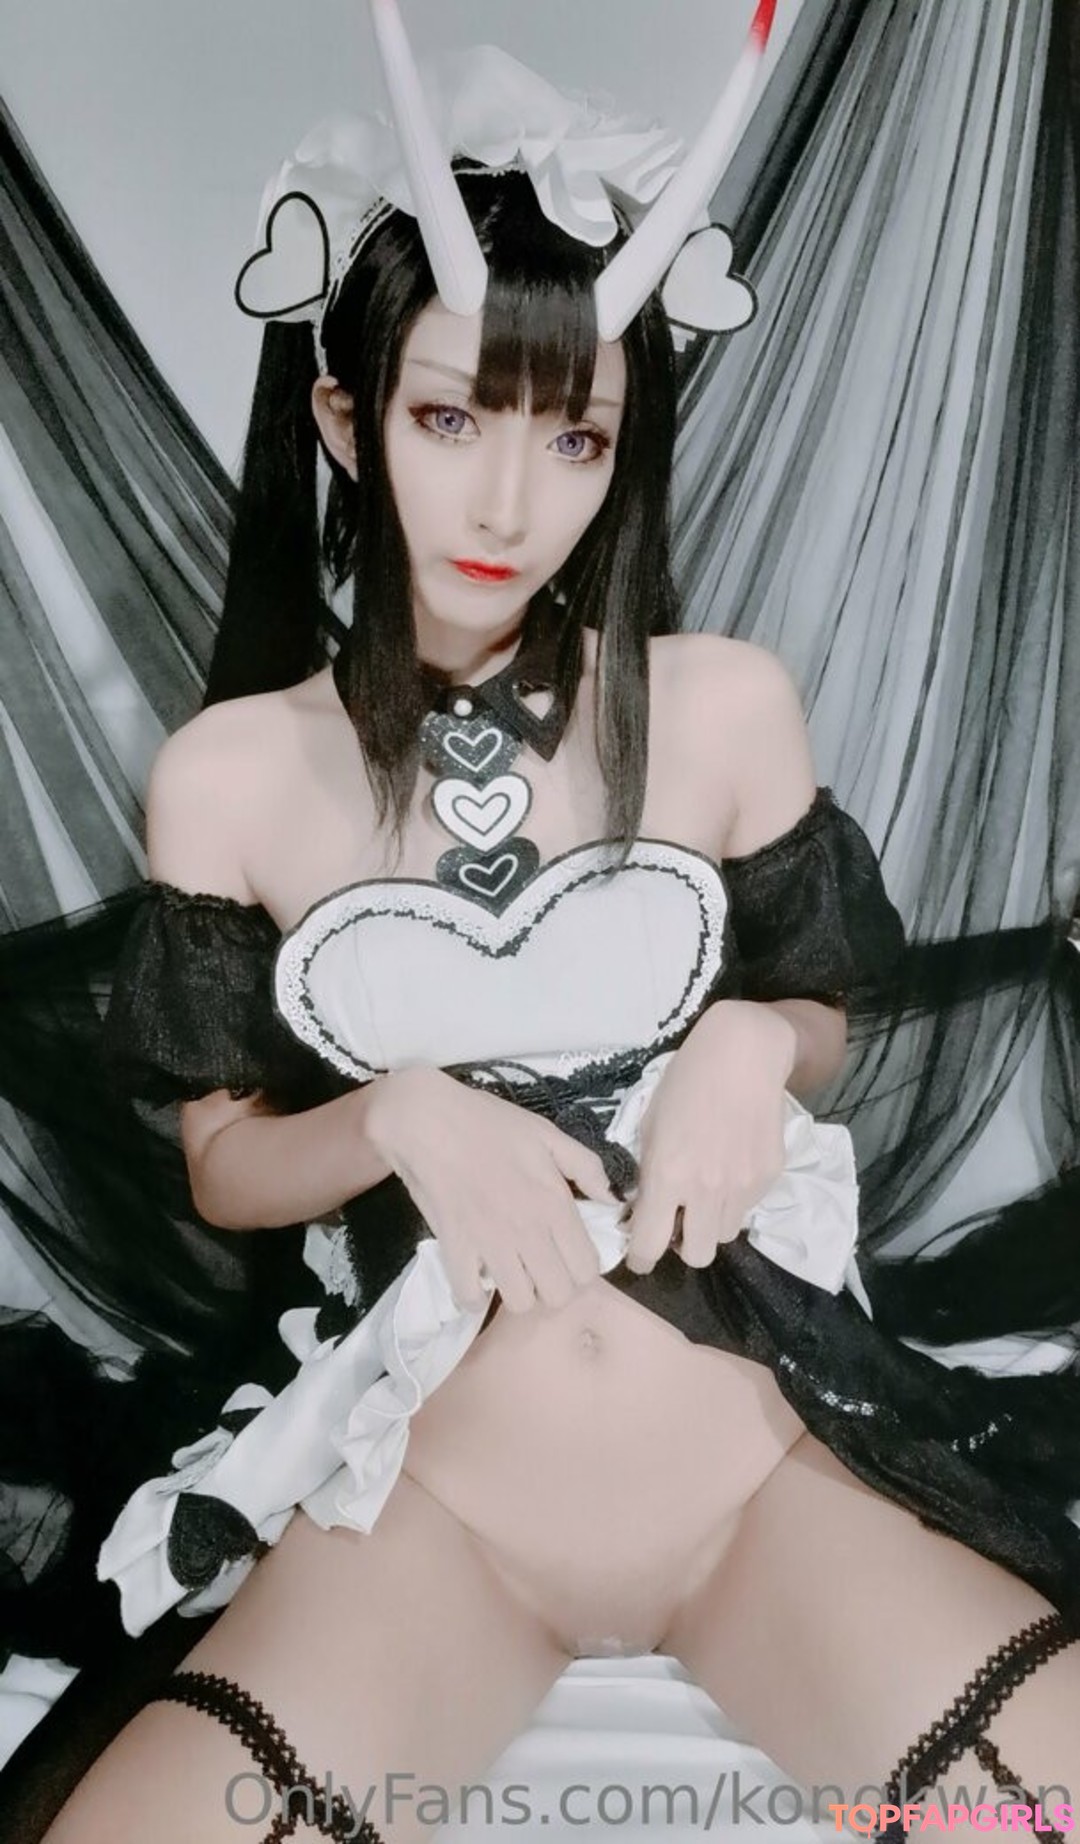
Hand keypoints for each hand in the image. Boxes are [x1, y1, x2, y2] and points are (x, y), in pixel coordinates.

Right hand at [364, 1067, 611, 1313]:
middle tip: (542, 1268)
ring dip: (519, 1293)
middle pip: (559, 1295)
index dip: (583, 1269)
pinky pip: (470, 1297)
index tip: (569, 1257)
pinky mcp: (455, 1249)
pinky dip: (474, 1297)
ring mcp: (490, 1244)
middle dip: (555, 1287)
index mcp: (555, 1204)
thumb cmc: (490, 1123)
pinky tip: (478, 1278)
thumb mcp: (548, 1133)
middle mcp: (528, 1232)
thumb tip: (611, 1200)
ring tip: (513, 1274)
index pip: (587, 1269)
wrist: (428, 1120)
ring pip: (520, 1303)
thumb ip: (586, 1167)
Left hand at [624, 1001, 795, 1274]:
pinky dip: (736, 1199)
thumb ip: (649, 1173)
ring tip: (707, 1189)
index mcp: (667, 1176)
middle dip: (684, 1247)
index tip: (640, 1254)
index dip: (641, 1258)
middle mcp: (706, 1190)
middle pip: (698, 1257)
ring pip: (726, 1234)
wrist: (742, 1054)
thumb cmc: (684, 1082)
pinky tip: (731, 1164)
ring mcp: (743, 1186)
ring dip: (712, 1222)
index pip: (650, 1246)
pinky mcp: (769, 1177)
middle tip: (678, 1223)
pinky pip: (748, 1207)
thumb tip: (643, 1207)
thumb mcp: (650, 1125)